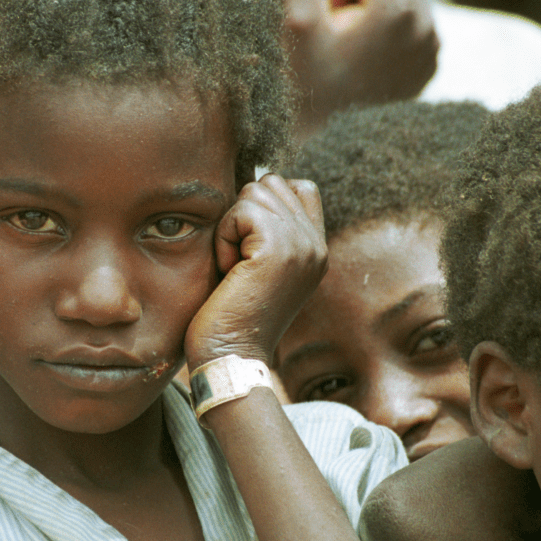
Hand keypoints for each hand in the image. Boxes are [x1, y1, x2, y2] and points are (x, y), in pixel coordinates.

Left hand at [185, 174, 326, 370]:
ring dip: (231, 226)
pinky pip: (240, 211)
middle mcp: (316, 245)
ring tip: (234, 266)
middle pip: (272, 183)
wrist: (231, 357)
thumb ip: (266, 231)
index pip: (300, 187)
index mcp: (315, 249)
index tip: (247, 245)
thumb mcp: (257, 268)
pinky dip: (224, 237)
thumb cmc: (229, 316)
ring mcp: (303, 245)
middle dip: (242, 214)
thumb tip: (251, 186)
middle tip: (238, 260)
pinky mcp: (279, 249)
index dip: (263, 203)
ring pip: (255, 192)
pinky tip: (229, 270)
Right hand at [285, 0, 437, 133]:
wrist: (322, 149)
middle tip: (324, 2)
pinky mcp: (429, 61)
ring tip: (338, 27)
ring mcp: (431, 44)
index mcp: (396, 8)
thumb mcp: (297, 22)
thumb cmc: (301, 86)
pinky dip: (383, 17)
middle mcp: (425, 22)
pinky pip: (410, 15)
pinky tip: (355, 44)